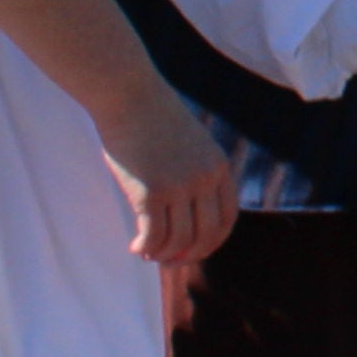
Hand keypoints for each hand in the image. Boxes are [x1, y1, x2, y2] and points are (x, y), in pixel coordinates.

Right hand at [96, 82, 239, 271]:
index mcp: (218, 167)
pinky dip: (145, 248)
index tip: (194, 252)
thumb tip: (189, 214)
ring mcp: (179, 187)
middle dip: (187, 256)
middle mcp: (204, 179)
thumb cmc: (152, 118)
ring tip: (146, 253)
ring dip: (162, 255)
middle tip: (167, 261)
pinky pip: (153, 237)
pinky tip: (135, 247)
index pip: (227, 219)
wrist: (129, 95)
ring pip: (178, 241)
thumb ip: (195, 173)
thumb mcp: (190, 144)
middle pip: (205, 236)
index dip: (212, 242)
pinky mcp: (151, 193)